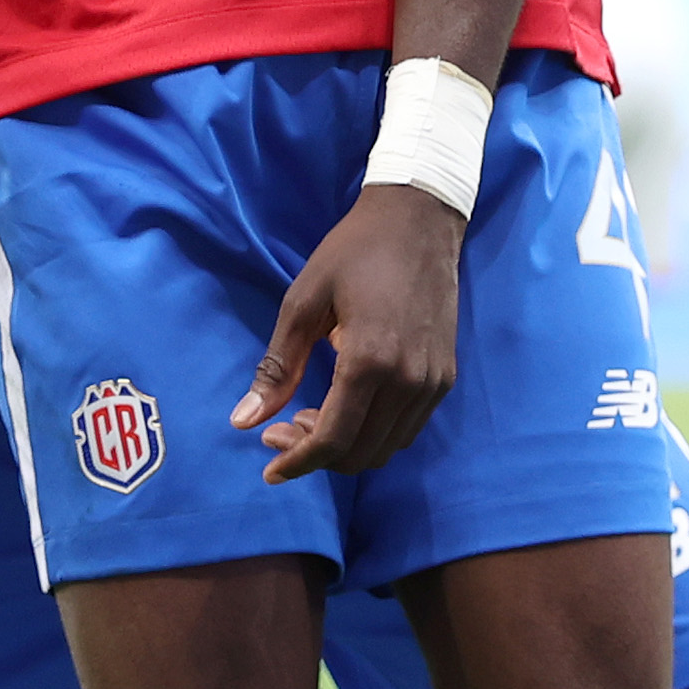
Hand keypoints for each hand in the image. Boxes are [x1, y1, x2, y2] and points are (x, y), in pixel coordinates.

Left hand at [232, 189, 462, 481]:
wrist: (418, 221)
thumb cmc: (353, 253)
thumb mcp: (303, 302)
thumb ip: (277, 366)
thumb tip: (243, 422)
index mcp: (370, 360)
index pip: (333, 440)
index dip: (297, 462)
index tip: (269, 467)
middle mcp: (408, 380)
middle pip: (359, 454)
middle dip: (315, 455)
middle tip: (283, 429)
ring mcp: (433, 382)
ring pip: (385, 449)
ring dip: (345, 447)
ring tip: (311, 416)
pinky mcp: (445, 378)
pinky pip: (407, 429)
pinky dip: (373, 434)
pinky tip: (347, 408)